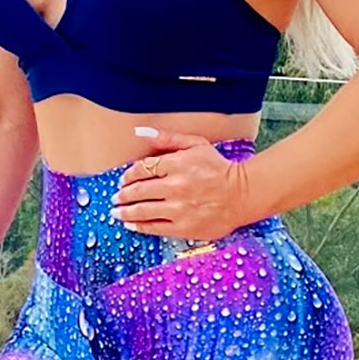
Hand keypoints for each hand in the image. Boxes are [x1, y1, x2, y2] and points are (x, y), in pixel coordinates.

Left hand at [112, 128, 251, 241]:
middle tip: (116, 197)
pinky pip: (154, 227)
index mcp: (177, 164)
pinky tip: (130, 224)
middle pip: (138, 190)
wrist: (242, 194)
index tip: (123, 179)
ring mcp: (178, 208)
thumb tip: (142, 132)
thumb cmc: (219, 168)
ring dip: (125, 211)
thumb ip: (169, 138)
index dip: (128, 175)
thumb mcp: (196, 145)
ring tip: (116, 212)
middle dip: (123, 194)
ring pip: (142, 210)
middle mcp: (175, 186)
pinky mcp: (183, 227)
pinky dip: (139, 226)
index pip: (142, 169)